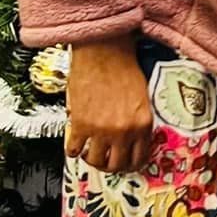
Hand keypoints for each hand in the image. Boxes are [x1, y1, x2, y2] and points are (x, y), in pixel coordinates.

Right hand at [65, 38, 153, 171]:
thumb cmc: (123, 67)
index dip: (129, 164)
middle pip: (117, 165)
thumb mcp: (141, 97)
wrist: (103, 51)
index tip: (123, 162)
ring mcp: (102, 130)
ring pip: (95, 161)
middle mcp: (124, 131)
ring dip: (91, 158)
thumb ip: (136, 121)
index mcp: (143, 124)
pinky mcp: (80, 125)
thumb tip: (129, 140)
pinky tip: (75, 143)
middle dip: (110, 165)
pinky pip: (74, 150)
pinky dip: (73, 149)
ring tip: (89, 150)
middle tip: (104, 159)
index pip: (139, 159)